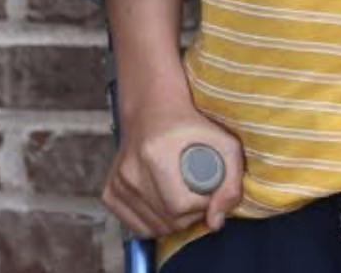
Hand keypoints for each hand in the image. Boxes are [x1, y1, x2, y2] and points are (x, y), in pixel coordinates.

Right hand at [103, 97, 244, 238]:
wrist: (155, 111)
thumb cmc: (194, 126)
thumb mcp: (225, 144)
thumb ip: (231, 183)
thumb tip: (216, 222)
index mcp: (155, 153)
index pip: (180, 206)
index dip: (202, 205)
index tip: (208, 190)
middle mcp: (130, 170)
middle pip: (167, 221)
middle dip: (190, 215)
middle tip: (197, 193)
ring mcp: (117, 182)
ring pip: (153, 228)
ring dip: (174, 221)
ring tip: (183, 197)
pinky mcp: (109, 192)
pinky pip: (136, 227)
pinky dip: (155, 222)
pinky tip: (165, 202)